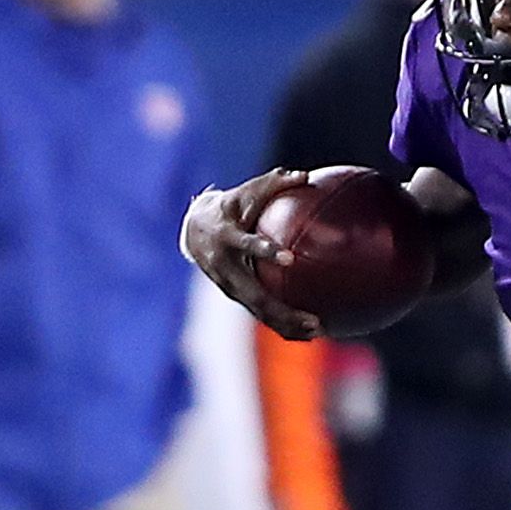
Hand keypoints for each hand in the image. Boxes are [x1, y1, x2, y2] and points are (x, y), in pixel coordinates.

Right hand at [182, 169, 320, 340]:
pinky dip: (282, 325)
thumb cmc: (229, 206)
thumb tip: (305, 176)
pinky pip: (260, 313)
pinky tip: (309, 334)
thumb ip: (274, 183)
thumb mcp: (246, 192)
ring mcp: (228, 286)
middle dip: (283, 311)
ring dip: (286, 325)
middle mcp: (225, 267)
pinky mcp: (235, 295)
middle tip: (313, 319)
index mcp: (226, 238)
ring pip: (258, 311)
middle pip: (255, 295)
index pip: (245, 245)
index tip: (290, 258)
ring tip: (317, 332)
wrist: (193, 229)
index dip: (265, 251)